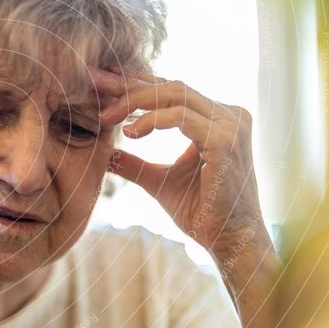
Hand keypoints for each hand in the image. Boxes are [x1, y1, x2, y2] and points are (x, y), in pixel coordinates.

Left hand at [96, 67, 270, 260]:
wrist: (229, 241)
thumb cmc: (201, 213)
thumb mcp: (159, 181)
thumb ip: (134, 163)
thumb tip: (106, 155)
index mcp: (218, 119)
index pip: (173, 91)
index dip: (137, 86)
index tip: (103, 90)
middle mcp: (229, 115)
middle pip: (172, 86)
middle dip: (130, 87)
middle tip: (98, 94)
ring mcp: (230, 125)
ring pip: (175, 93)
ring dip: (135, 101)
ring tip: (108, 117)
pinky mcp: (224, 141)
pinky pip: (180, 117)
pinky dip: (151, 120)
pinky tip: (131, 133)